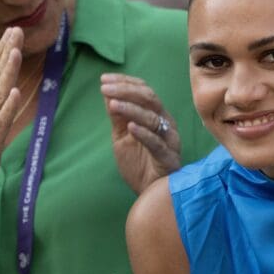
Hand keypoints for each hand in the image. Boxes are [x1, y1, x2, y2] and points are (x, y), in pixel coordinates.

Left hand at [101, 74, 181, 194]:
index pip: (144, 90)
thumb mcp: (121, 137)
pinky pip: (157, 143)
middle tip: (105, 88)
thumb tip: (106, 93)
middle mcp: (166, 123)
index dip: (125, 82)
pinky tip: (130, 127)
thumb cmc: (139, 164)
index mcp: (156, 115)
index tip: (104, 79)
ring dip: (131, 109)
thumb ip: (117, 117)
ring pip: (153, 118)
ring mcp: (169, 140)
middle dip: (126, 91)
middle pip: (150, 99)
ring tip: (112, 104)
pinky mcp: (168, 158)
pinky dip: (144, 133)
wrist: (150, 194)